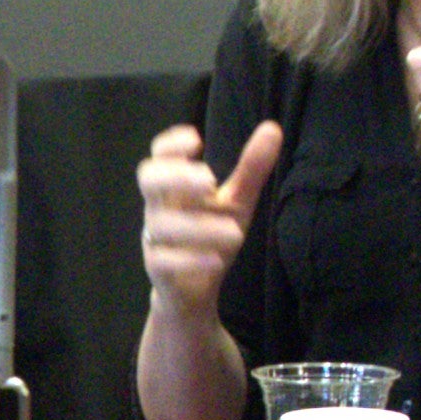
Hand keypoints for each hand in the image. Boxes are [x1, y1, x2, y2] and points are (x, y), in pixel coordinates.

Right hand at [138, 121, 281, 322]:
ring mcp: (155, 239)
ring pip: (161, 225)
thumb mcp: (236, 201)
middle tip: (208, 179)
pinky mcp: (158, 271)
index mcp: (175, 187)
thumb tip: (272, 128)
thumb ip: (251, 168)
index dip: (171, 145)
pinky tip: (217, 259)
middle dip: (174, 176)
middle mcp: (160, 207)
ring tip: (235, 233)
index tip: (196, 140)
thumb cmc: (211, 236)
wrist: (194, 291)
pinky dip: (190, 259)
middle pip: (148, 180)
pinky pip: (163, 261)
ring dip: (198, 227)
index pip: (160, 156)